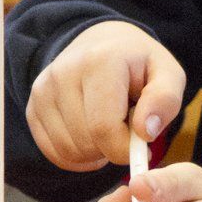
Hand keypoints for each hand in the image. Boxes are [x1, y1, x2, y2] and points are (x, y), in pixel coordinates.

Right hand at [27, 21, 185, 170]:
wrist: (102, 44)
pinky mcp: (33, 107)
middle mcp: (63, 73)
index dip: (125, 149)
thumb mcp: (167, 74)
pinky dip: (76, 156)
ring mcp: (43, 90)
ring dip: (94, 154)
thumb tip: (145, 132)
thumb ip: (164, 100)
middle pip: (86, 142)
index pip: (104, 128)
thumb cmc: (139, 65)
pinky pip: (53, 152)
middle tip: (126, 132)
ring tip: (110, 130)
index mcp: (100, 62)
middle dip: (112, 149)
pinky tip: (92, 139)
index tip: (142, 143)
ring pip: (68, 151)